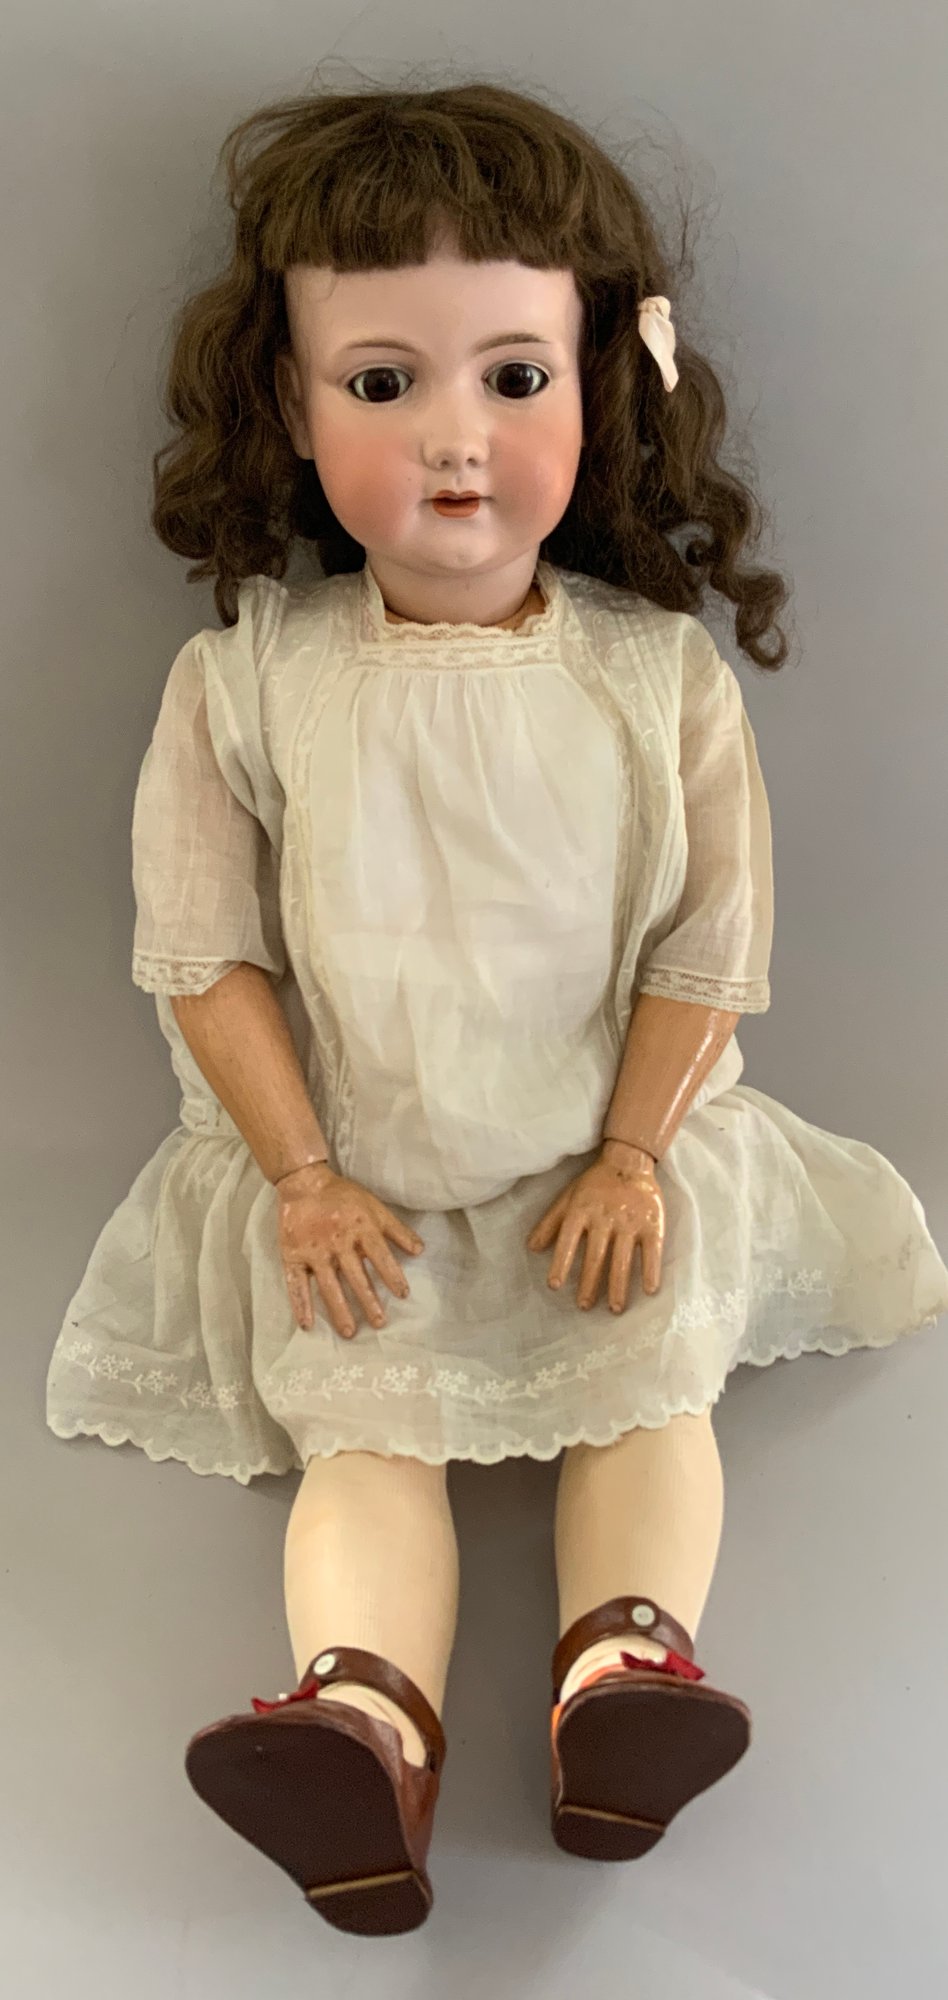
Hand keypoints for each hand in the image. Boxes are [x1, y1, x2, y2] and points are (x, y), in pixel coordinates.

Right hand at [275, 1163, 424, 1337]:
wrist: (304, 1183)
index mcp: (360, 1228)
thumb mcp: (375, 1207)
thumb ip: (397, 1230)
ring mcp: (314, 1250)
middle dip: (368, 1301)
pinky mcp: (292, 1255)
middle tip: (379, 1323)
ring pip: (328, 1285)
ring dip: (339, 1309)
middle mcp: (338, 1242)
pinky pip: (296, 1283)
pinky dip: (300, 1304)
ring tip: (349, 1331)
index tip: (403, 1295)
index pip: (380, 1256)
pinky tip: (307, 1325)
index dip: (392, 1276)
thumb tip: (420, 1250)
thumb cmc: (343, 1196)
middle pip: (355, 1276)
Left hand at [526, 1141, 664, 1311]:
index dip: (561, 1263)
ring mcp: (630, 1222)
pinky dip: (651, 1270)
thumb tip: (531, 1248)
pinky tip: (649, 1290)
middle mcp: (604, 1218)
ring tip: (614, 1308)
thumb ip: (550, 1222)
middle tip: (583, 1306)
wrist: (629, 1161)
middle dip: (589, 1283)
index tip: (554, 1286)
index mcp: (581, 1210)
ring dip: (618, 1286)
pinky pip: (652, 1251)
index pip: (568, 1240)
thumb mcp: (568, 1197)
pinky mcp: (652, 1223)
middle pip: (596, 1256)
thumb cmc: (594, 1183)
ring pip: (622, 1258)